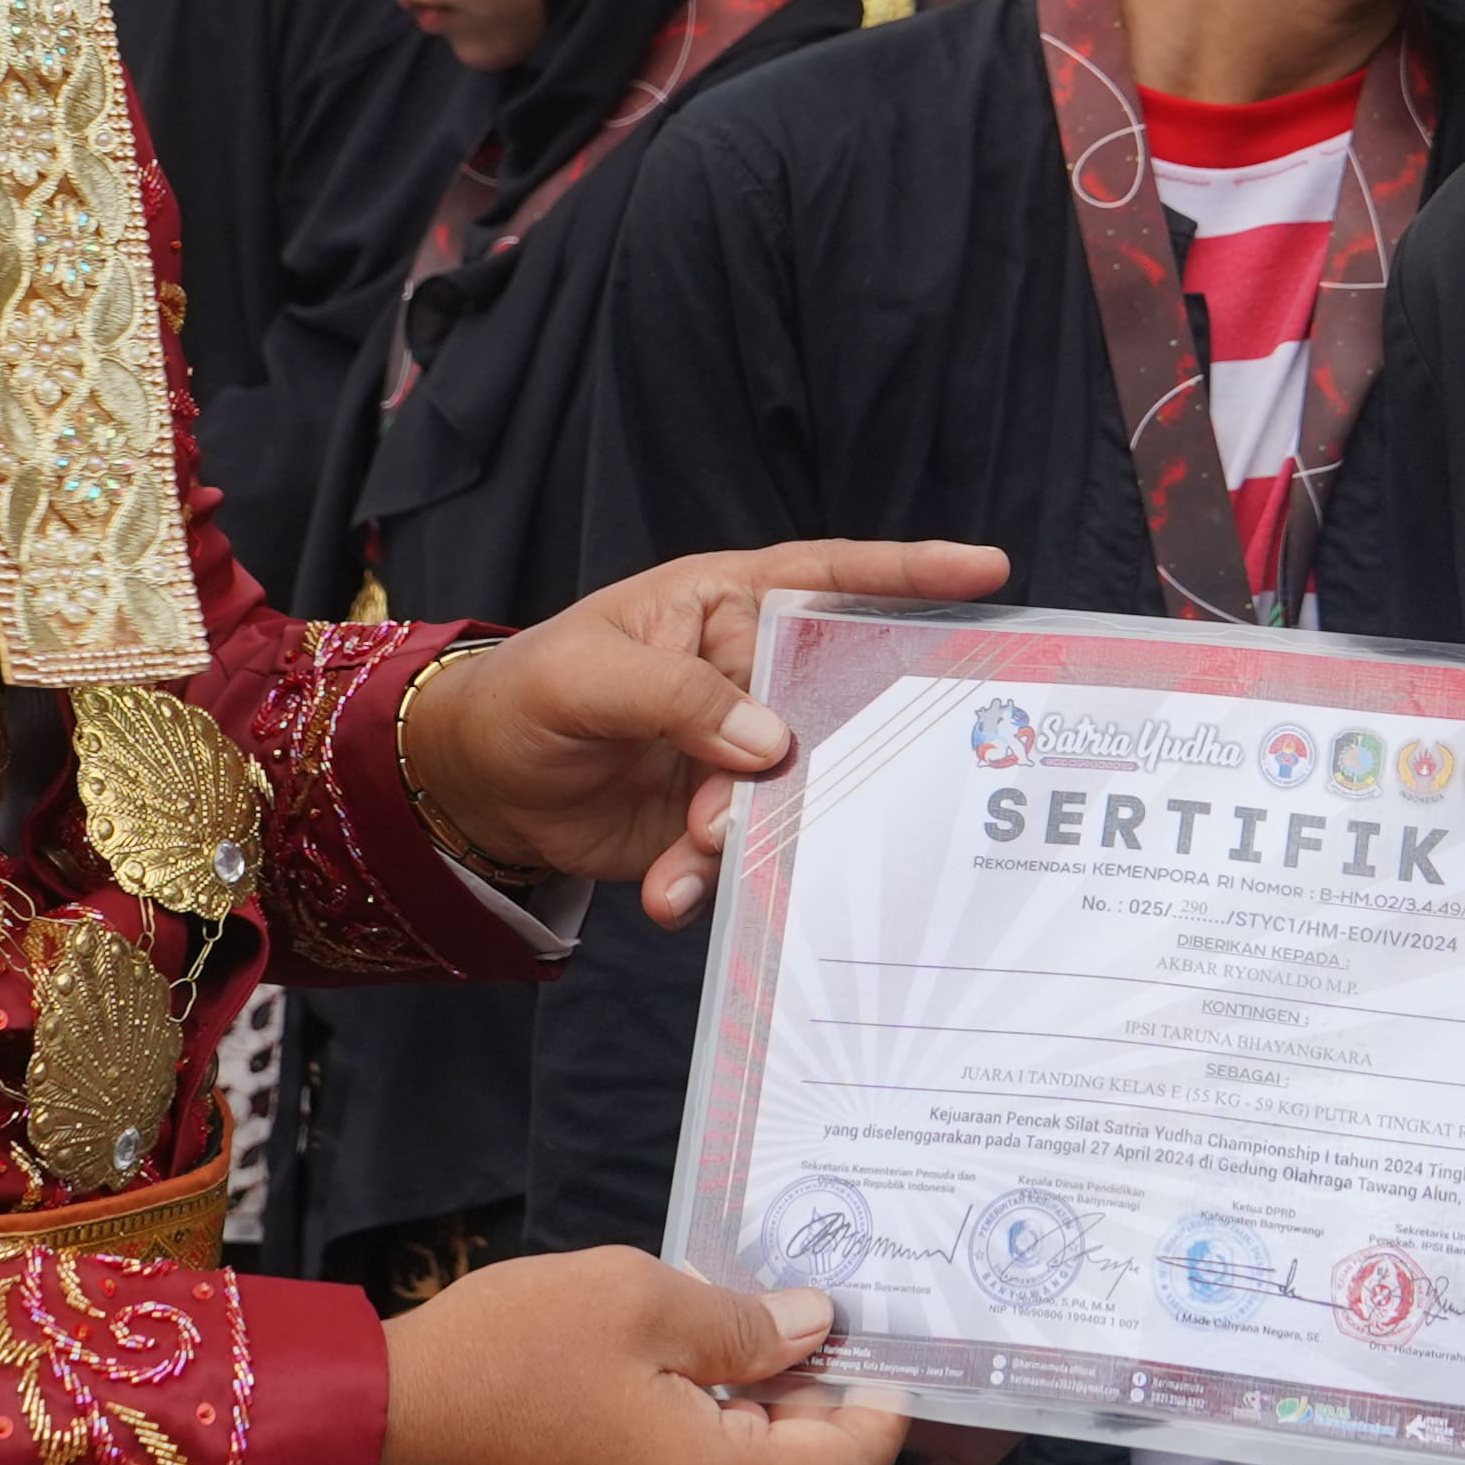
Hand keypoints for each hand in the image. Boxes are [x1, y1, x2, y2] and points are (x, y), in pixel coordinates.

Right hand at [368, 1249, 902, 1464]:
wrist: (374, 1441)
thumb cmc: (500, 1359)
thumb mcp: (631, 1300)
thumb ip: (739, 1322)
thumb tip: (812, 1329)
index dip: (878, 1407)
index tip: (868, 1346)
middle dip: (834, 1444)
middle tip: (794, 1358)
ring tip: (734, 1386)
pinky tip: (684, 1417)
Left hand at [407, 539, 1010, 925]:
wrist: (475, 785)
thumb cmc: (527, 693)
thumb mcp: (590, 676)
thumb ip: (681, 697)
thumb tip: (771, 743)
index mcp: (720, 606)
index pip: (827, 579)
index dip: (909, 574)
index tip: (989, 571)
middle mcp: (743, 674)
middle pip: (825, 705)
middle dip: (821, 756)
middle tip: (789, 783)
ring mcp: (734, 751)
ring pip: (790, 791)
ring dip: (753, 830)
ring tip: (696, 848)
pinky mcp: (714, 818)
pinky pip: (743, 851)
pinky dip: (710, 879)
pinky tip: (670, 893)